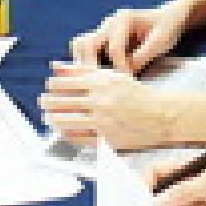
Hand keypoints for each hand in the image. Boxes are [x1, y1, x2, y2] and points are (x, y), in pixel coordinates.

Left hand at [39, 63, 175, 149]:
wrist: (161, 115)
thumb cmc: (137, 94)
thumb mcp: (111, 75)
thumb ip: (82, 70)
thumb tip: (56, 66)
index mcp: (100, 82)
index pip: (63, 83)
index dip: (52, 85)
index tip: (49, 87)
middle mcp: (99, 101)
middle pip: (60, 102)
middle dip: (47, 102)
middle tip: (44, 102)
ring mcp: (102, 121)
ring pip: (65, 120)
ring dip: (52, 118)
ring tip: (49, 116)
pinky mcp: (105, 138)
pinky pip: (77, 137)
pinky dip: (67, 133)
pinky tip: (64, 129)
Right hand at [70, 0, 191, 73]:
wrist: (169, 17)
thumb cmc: (167, 27)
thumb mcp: (160, 41)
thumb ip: (143, 56)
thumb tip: (126, 73)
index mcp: (123, 20)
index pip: (113, 48)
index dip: (120, 68)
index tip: (128, 81)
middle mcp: (109, 24)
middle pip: (84, 44)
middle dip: (90, 65)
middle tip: (101, 83)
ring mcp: (104, 31)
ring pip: (81, 46)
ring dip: (85, 65)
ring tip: (96, 81)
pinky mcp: (104, 40)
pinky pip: (88, 52)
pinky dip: (90, 65)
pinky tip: (101, 79)